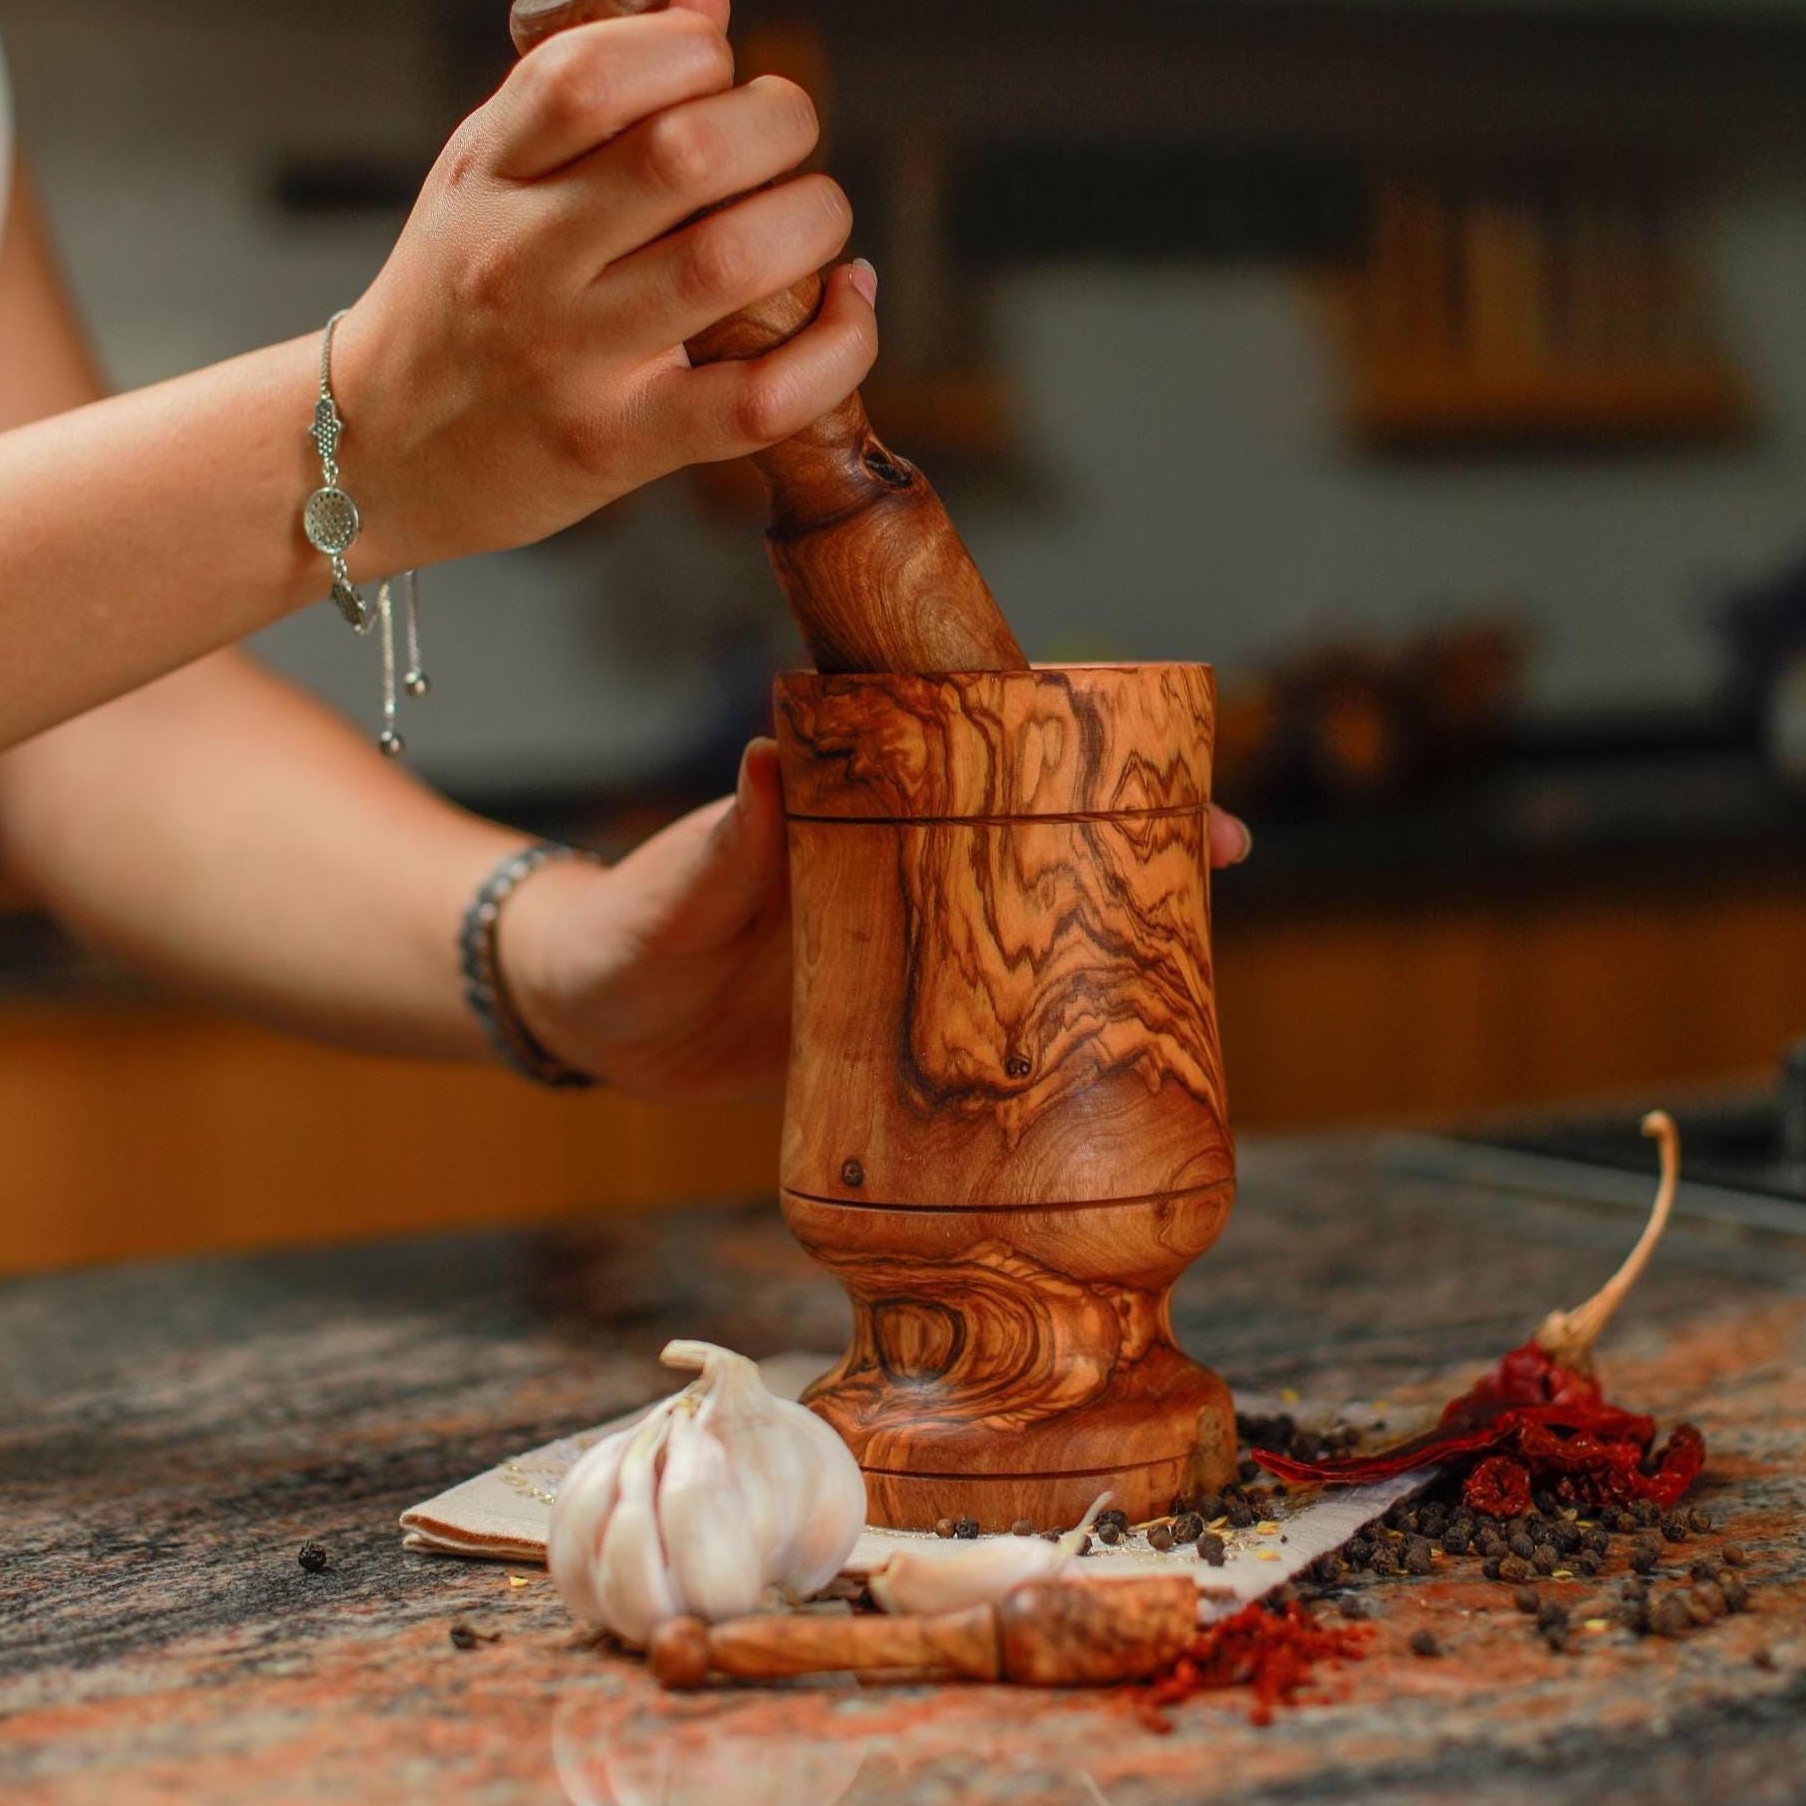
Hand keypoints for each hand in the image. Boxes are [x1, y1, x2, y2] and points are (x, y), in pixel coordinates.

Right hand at [330, 0, 876, 574]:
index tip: (716, 66)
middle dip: (776, 123)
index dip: (686, 47)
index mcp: (490, 175)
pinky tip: (848, 302)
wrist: (385, 451)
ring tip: (817, 220)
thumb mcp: (490, 171)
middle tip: (786, 140)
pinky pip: (760, 398)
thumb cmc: (462, 293)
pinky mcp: (623, 445)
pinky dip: (836, 346)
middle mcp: (523, 262)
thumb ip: (586, 81)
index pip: (591, 73)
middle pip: (681, 155)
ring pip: (731, 262)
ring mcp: (573, 359)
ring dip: (812, 220)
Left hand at [497, 745, 1253, 1104]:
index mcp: (858, 805)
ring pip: (1022, 926)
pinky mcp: (892, 1027)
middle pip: (1032, 838)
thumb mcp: (677, 885)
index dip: (1072, 749)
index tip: (1158, 758)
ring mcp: (904, 946)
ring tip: (1188, 954)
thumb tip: (767, 758)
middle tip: (1217, 851)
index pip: (980, 753)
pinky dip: (1042, 1030)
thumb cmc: (625, 926)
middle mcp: (897, 864)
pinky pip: (983, 1021)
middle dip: (1125, 838)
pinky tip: (1098, 1055)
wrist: (588, 1022)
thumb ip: (725, 837)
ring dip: (1099, 936)